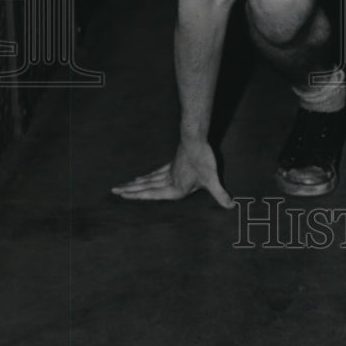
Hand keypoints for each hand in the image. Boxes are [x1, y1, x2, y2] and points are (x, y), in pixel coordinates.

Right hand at [111, 139, 234, 207]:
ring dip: (135, 183)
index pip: (152, 194)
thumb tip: (231, 206)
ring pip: (148, 178)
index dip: (137, 196)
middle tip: (114, 191)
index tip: (122, 196)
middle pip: (145, 186)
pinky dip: (148, 176)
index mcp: (175, 188)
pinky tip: (142, 176)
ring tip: (124, 186)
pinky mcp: (172, 162)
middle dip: (130, 190)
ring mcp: (169, 170)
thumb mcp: (212, 179)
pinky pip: (156, 172)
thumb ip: (221, 194)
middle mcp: (168, 180)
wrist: (196, 138)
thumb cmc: (203, 159)